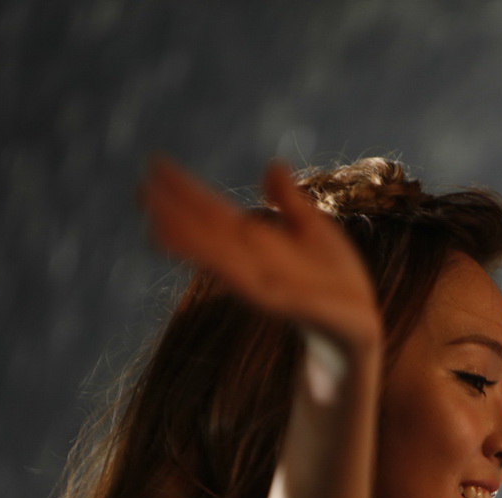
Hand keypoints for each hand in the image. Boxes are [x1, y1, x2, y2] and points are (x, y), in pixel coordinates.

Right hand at [139, 156, 381, 354]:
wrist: (360, 329)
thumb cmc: (337, 282)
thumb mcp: (315, 231)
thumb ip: (291, 203)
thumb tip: (272, 165)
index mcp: (257, 243)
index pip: (213, 212)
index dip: (185, 190)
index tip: (154, 165)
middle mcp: (253, 263)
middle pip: (209, 234)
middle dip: (177, 214)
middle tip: (141, 190)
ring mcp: (266, 286)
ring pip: (222, 260)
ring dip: (191, 245)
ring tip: (156, 227)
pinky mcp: (289, 306)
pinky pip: (257, 286)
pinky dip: (236, 274)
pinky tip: (216, 260)